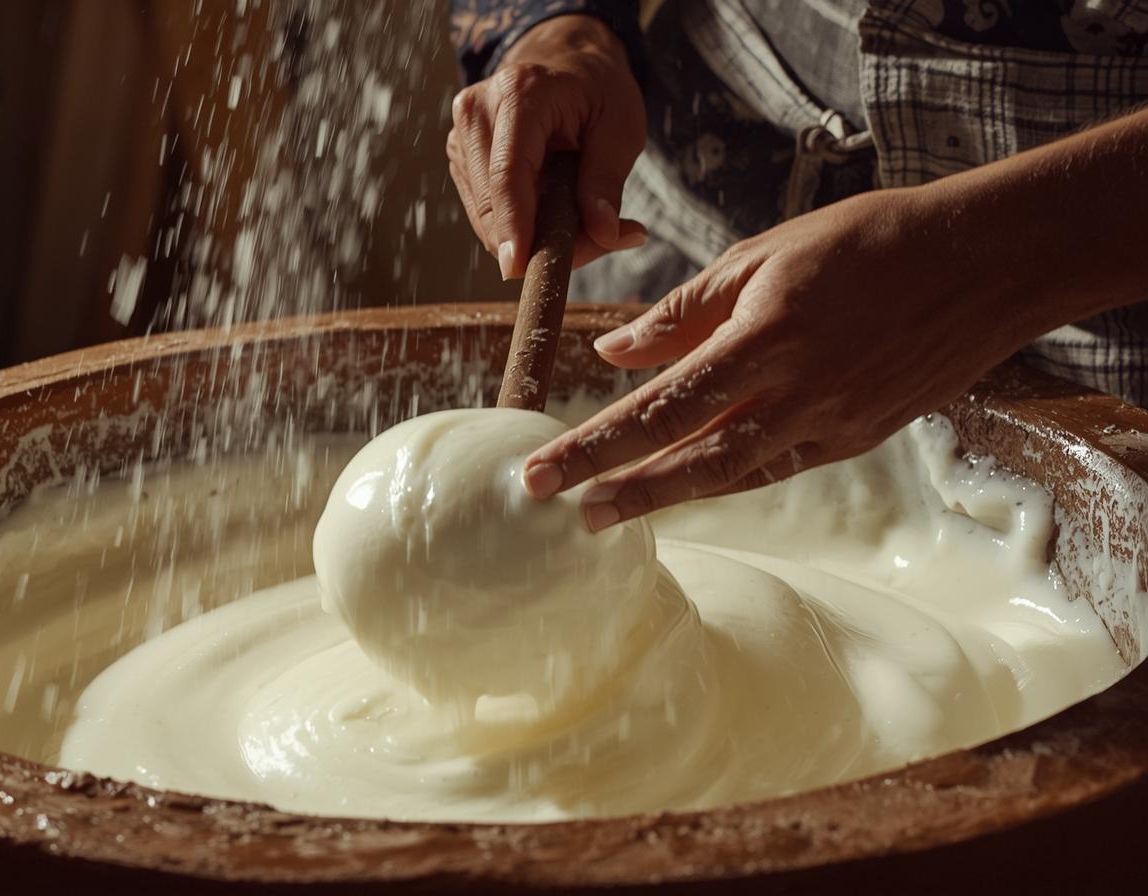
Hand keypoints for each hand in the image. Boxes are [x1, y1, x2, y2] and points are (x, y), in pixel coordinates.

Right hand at [447, 14, 648, 279]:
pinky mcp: (459, 158)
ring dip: (530, 235)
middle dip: (537, 240)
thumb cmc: (596, 90)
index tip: (517, 268)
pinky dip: (518, 226)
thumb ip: (608, 181)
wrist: (563, 63)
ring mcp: (460, 136)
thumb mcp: (621, 126)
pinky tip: (549, 209)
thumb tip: (604, 235)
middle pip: (493, 202)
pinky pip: (485, 212)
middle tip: (592, 244)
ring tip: (577, 218)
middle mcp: (477, 112)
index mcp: (520, 94)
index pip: (507, 173)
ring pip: (485, 216)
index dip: (513, 225)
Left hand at [521, 185, 1068, 530]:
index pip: (658, 407)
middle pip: (687, 459)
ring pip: (730, 475)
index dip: (595, 445)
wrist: (986, 263)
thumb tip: (612, 352)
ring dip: (663, 497)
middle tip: (557, 508)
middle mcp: (795, 394)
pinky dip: (726, 477)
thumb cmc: (866, 241)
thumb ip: (682, 311)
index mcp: (763, 339)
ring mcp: (831, 423)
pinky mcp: (857, 437)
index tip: (542, 472)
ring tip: (607, 512)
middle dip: (616, 488)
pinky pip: (776, 466)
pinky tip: (685, 484)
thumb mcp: (762, 256)